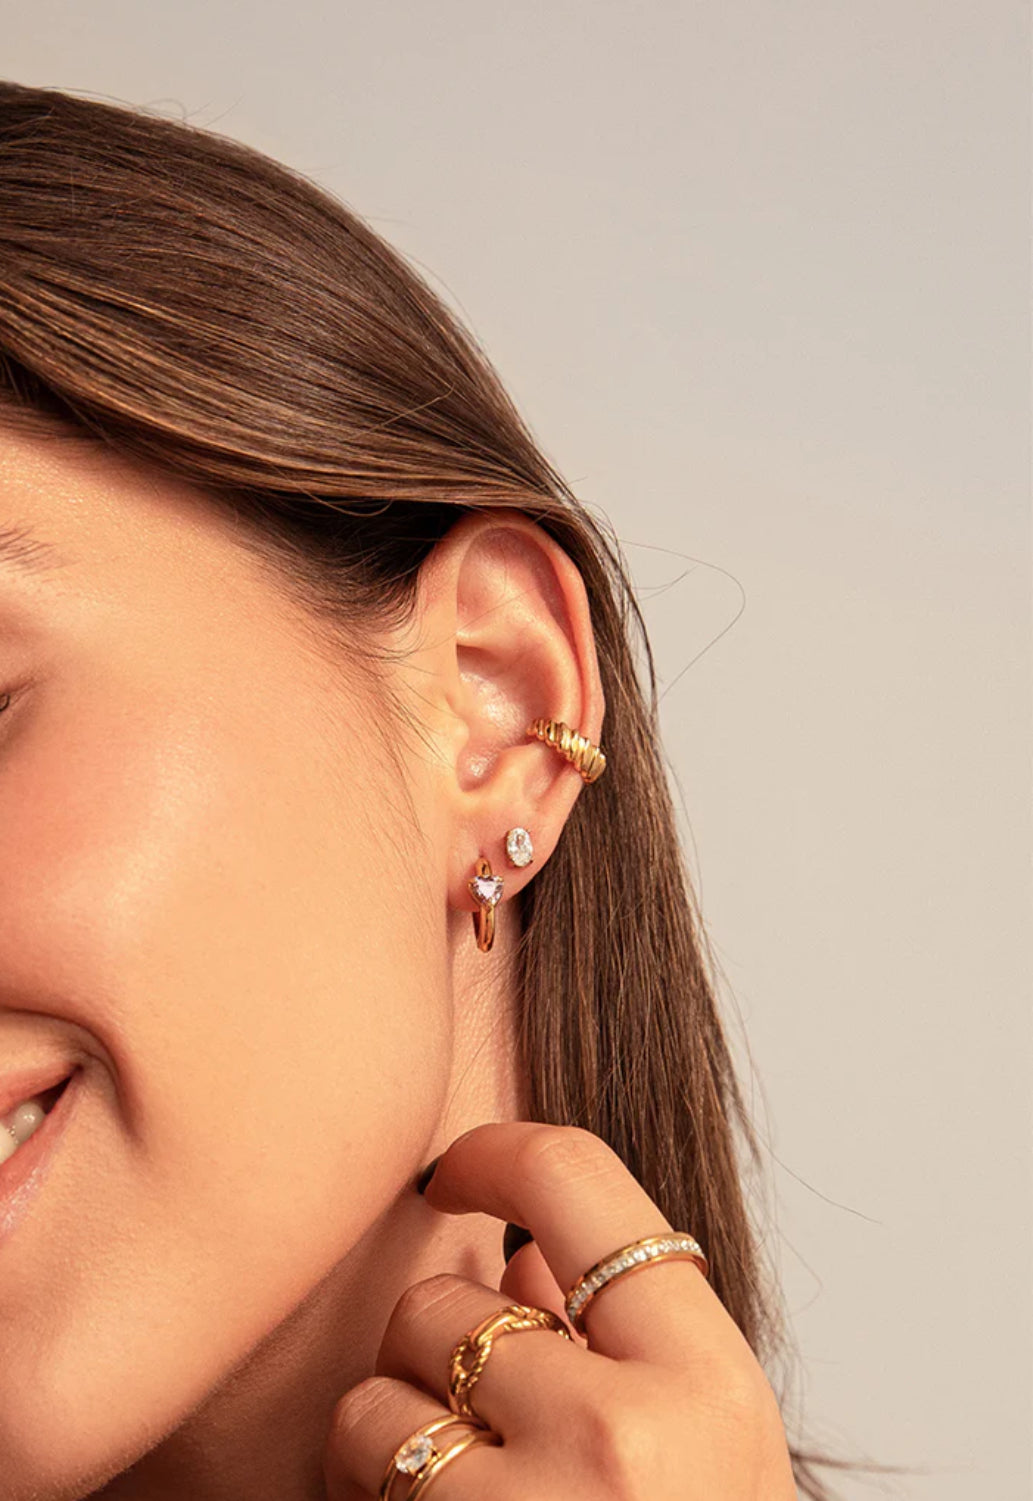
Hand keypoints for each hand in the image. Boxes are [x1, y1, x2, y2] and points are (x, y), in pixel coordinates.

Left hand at [323, 1121, 796, 1498]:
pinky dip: (364, 1493)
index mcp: (710, 1381)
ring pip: (376, 1394)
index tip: (457, 1167)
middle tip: (489, 1422)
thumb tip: (518, 1243)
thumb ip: (633, 1340)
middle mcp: (626, 1438)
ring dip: (388, 1431)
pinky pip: (352, 1471)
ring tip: (461, 1495)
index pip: (578, 1181)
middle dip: (443, 1350)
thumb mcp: (710, 1450)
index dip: (497, 1150)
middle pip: (445, 1303)